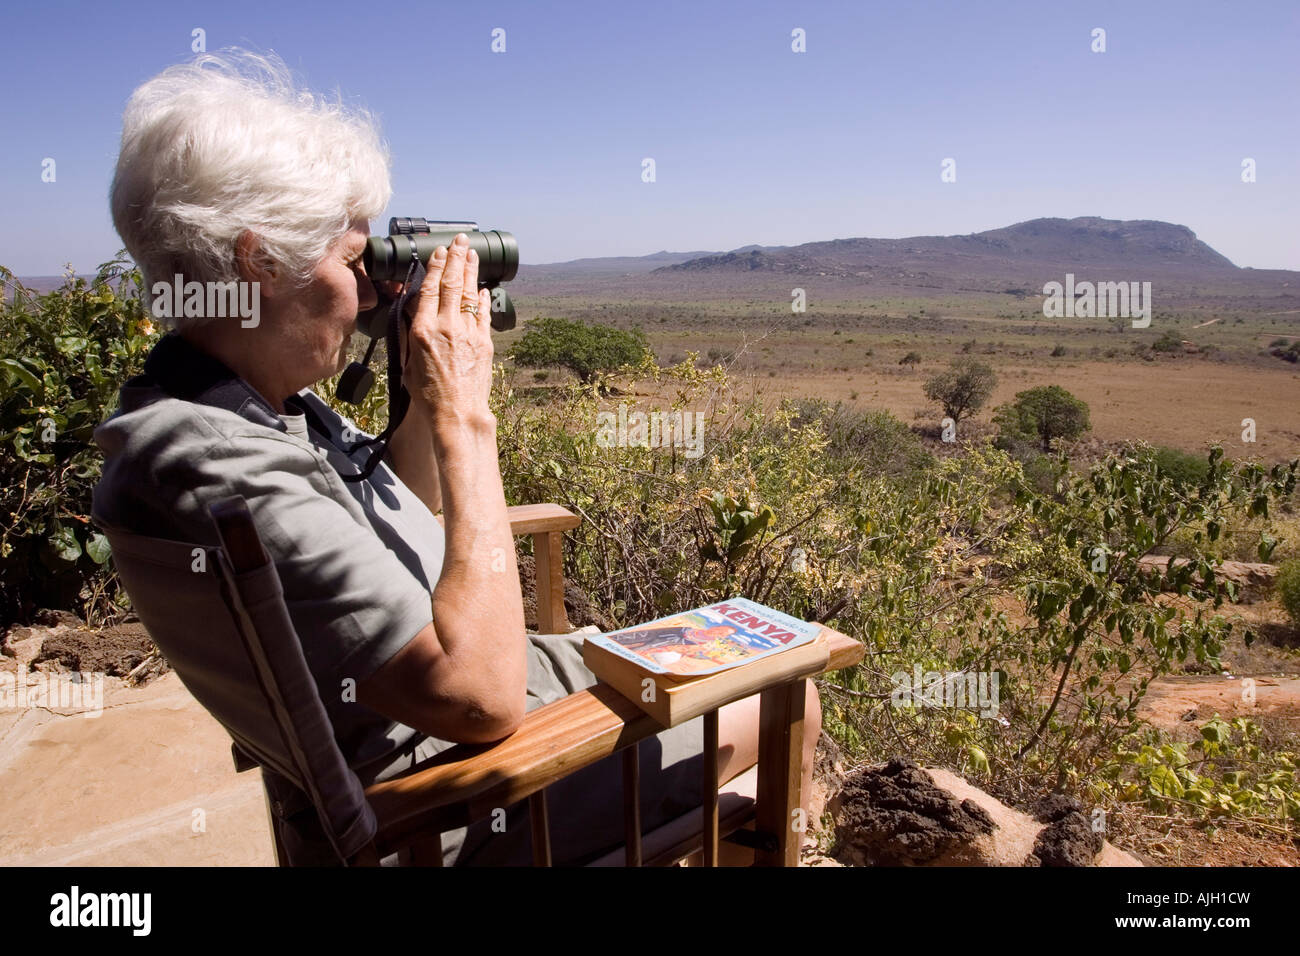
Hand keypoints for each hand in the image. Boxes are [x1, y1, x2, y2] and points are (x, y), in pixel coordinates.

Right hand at [403, 233, 493, 428]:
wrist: (457, 413)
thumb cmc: (428, 395)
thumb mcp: (408, 362)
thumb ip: (411, 335)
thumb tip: (415, 315)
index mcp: (422, 330)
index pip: (429, 289)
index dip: (436, 267)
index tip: (440, 252)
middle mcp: (446, 326)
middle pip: (452, 283)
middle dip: (457, 258)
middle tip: (461, 241)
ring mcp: (468, 332)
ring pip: (470, 293)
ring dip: (471, 270)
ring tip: (472, 253)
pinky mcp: (484, 342)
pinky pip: (483, 313)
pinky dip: (483, 297)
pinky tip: (483, 287)